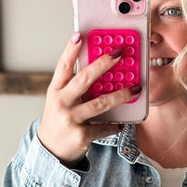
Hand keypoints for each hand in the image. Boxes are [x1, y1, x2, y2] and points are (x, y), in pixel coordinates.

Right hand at [37, 33, 140, 164]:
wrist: (51, 152)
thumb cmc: (59, 122)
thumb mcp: (60, 102)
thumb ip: (74, 88)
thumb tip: (99, 71)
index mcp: (55, 91)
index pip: (63, 66)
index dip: (71, 49)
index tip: (80, 34)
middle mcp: (61, 103)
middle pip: (84, 79)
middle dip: (103, 64)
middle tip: (119, 54)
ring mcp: (71, 119)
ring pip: (100, 103)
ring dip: (121, 95)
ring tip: (135, 89)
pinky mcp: (81, 135)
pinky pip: (104, 127)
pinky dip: (115, 125)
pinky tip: (122, 123)